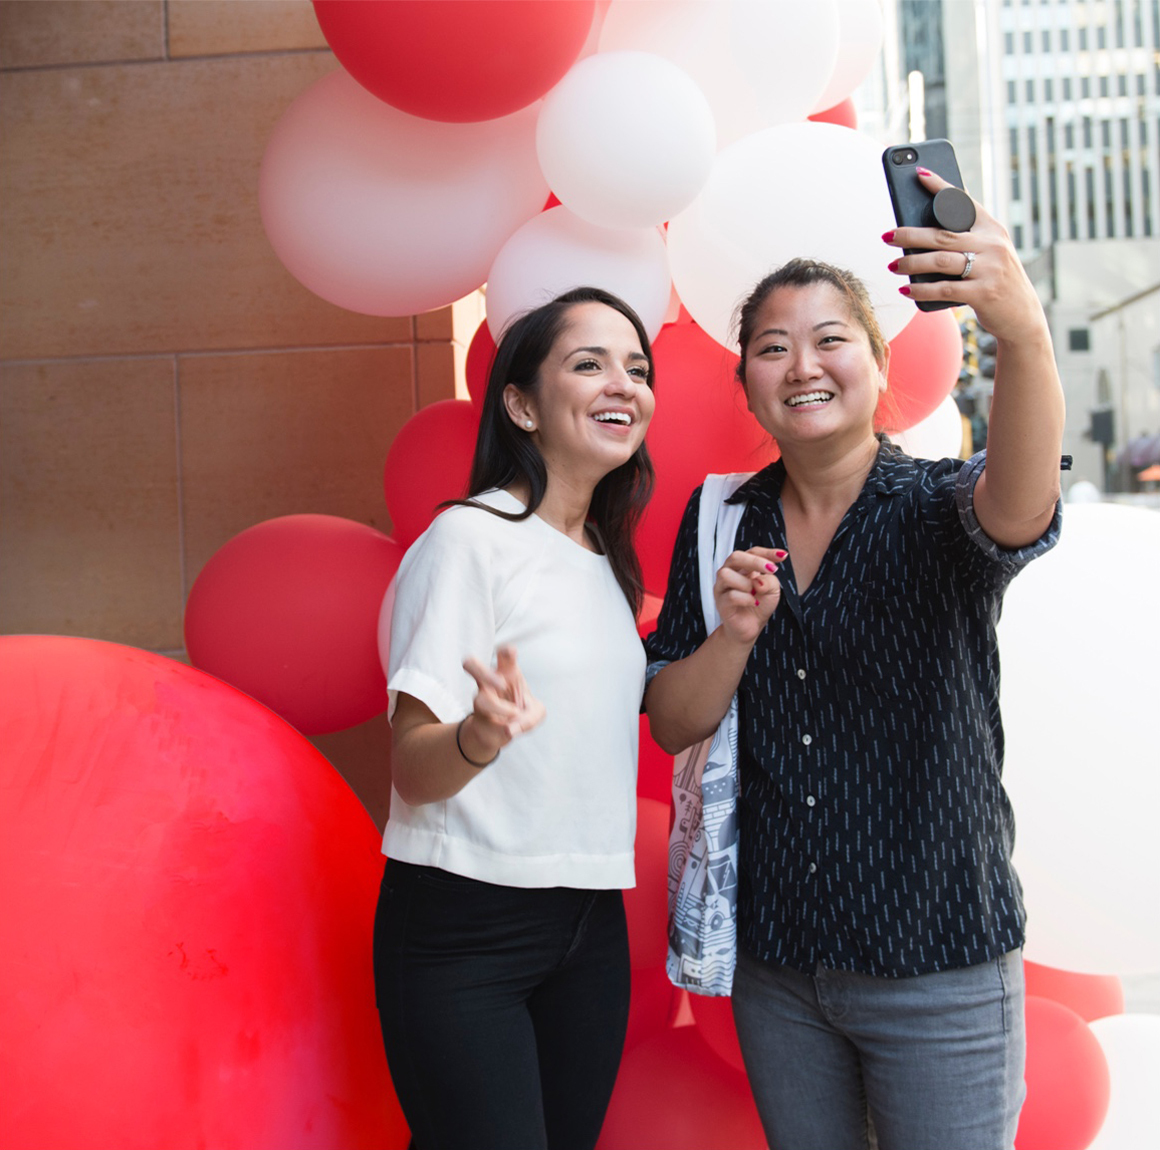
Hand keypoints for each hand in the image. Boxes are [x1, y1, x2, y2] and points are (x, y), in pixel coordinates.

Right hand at [462, 646, 545, 759]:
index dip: (506, 651)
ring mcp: (480, 700)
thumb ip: (532, 716)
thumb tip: (509, 729)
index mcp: (507, 673)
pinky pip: (488, 725)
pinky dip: (503, 730)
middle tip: (502, 684)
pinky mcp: (477, 719)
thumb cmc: (522, 714)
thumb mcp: (536, 713)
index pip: (503, 654)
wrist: (505, 732)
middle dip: (483, 672)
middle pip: (471, 664)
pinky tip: (509, 730)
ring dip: (501, 709)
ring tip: (515, 714)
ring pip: (481, 701)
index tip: (512, 654)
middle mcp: (489, 683)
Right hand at [713, 547, 783, 646]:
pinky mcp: (721, 603)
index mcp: (742, 567)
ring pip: (725, 574)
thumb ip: (769, 579)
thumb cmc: (760, 604)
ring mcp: (722, 588)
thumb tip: (757, 581)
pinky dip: (747, 599)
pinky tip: (754, 603)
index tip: (783, 556)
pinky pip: (731, 596)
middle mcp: (729, 573)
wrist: (751, 627)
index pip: (752, 551)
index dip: (767, 552)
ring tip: (755, 593)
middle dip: (754, 561)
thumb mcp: (772, 589)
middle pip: (735, 557)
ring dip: (746, 583)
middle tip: (771, 570)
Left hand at [885, 169, 1049, 345]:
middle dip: (910, 235)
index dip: (941, 188)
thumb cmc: (996, 281)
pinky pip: (944, 289)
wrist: (1022, 315)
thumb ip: (965, 241)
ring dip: (911, 263)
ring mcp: (990, 268)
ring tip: (892, 266)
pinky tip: (906, 289)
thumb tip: (921, 237)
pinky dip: (922, 289)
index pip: (964, 203)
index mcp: (993, 229)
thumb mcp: (989, 254)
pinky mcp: (984, 292)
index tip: (919, 175)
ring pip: (940, 261)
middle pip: (942, 235)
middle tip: (887, 236)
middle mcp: (993, 244)